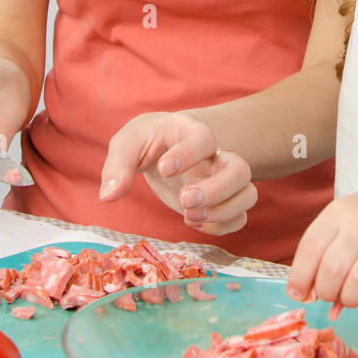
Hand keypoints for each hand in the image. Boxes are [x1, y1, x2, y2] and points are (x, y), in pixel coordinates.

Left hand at [98, 111, 256, 236]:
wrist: (165, 146)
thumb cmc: (147, 142)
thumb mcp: (127, 143)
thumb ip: (117, 166)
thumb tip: (109, 195)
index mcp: (190, 132)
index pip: (203, 137)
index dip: (189, 154)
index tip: (165, 169)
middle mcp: (215, 154)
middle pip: (240, 169)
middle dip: (216, 190)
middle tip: (184, 201)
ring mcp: (223, 178)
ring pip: (248, 194)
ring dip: (223, 211)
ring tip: (189, 216)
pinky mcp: (223, 201)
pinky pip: (241, 216)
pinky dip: (223, 226)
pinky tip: (195, 223)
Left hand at [286, 181, 357, 310]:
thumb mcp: (345, 220)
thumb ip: (324, 252)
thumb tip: (306, 296)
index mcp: (339, 212)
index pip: (309, 249)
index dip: (299, 278)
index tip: (299, 293)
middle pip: (331, 271)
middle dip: (325, 292)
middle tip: (332, 293)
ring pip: (356, 286)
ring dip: (348, 300)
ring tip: (352, 295)